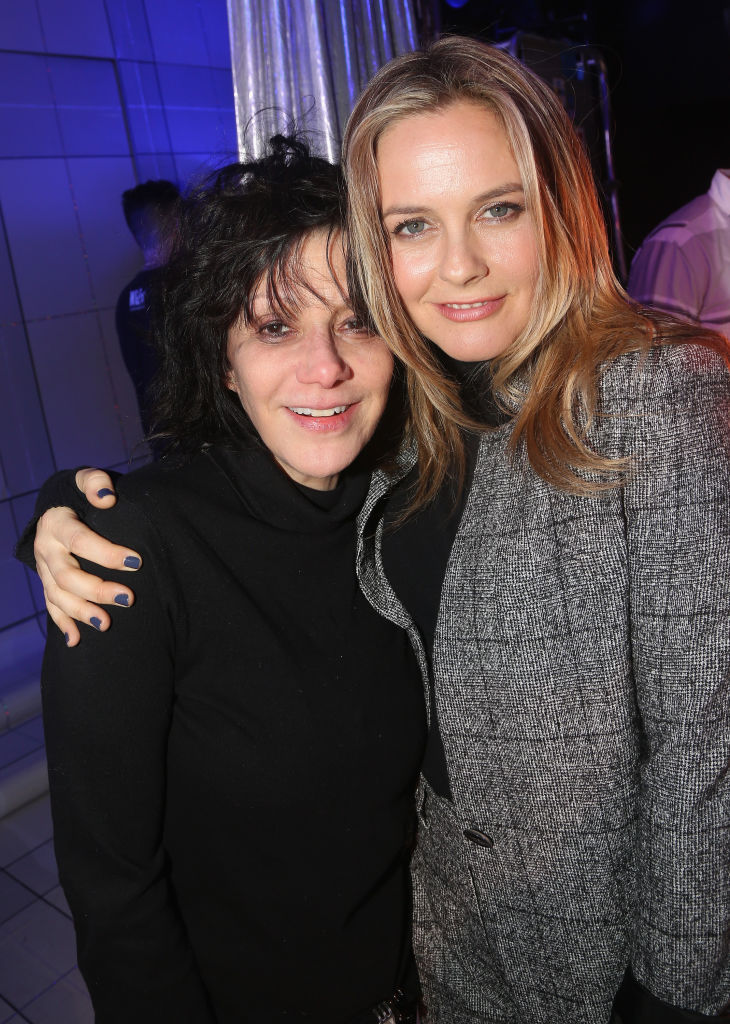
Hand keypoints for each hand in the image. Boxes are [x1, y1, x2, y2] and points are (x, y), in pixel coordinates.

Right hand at [34, 469, 141, 645]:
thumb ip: (96, 483)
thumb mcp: (85, 480)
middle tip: (127, 599)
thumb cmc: (80, 494)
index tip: (136, 562)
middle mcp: (47, 550)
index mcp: (57, 525)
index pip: (80, 541)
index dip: (107, 553)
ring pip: (58, 596)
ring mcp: (45, 570)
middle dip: (97, 590)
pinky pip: (51, 607)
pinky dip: (63, 625)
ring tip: (106, 624)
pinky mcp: (47, 584)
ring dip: (81, 612)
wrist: (56, 507)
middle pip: (68, 575)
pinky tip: (76, 641)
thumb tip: (107, 498)